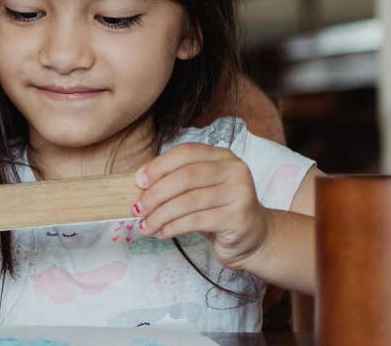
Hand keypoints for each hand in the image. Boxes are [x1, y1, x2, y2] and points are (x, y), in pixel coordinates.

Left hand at [133, 143, 269, 269]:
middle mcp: (234, 170)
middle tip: (137, 208)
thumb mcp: (197, 189)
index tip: (138, 182)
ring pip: (188, 201)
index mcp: (221, 156)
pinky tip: (162, 233)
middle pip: (185, 177)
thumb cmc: (217, 209)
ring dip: (160, 215)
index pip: (185, 153)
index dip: (158, 166)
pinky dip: (173, 227)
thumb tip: (138, 185)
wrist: (253, 236)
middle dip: (155, 194)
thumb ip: (174, 181)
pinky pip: (196, 221)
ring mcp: (240, 193)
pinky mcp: (239, 217)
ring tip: (145, 226)